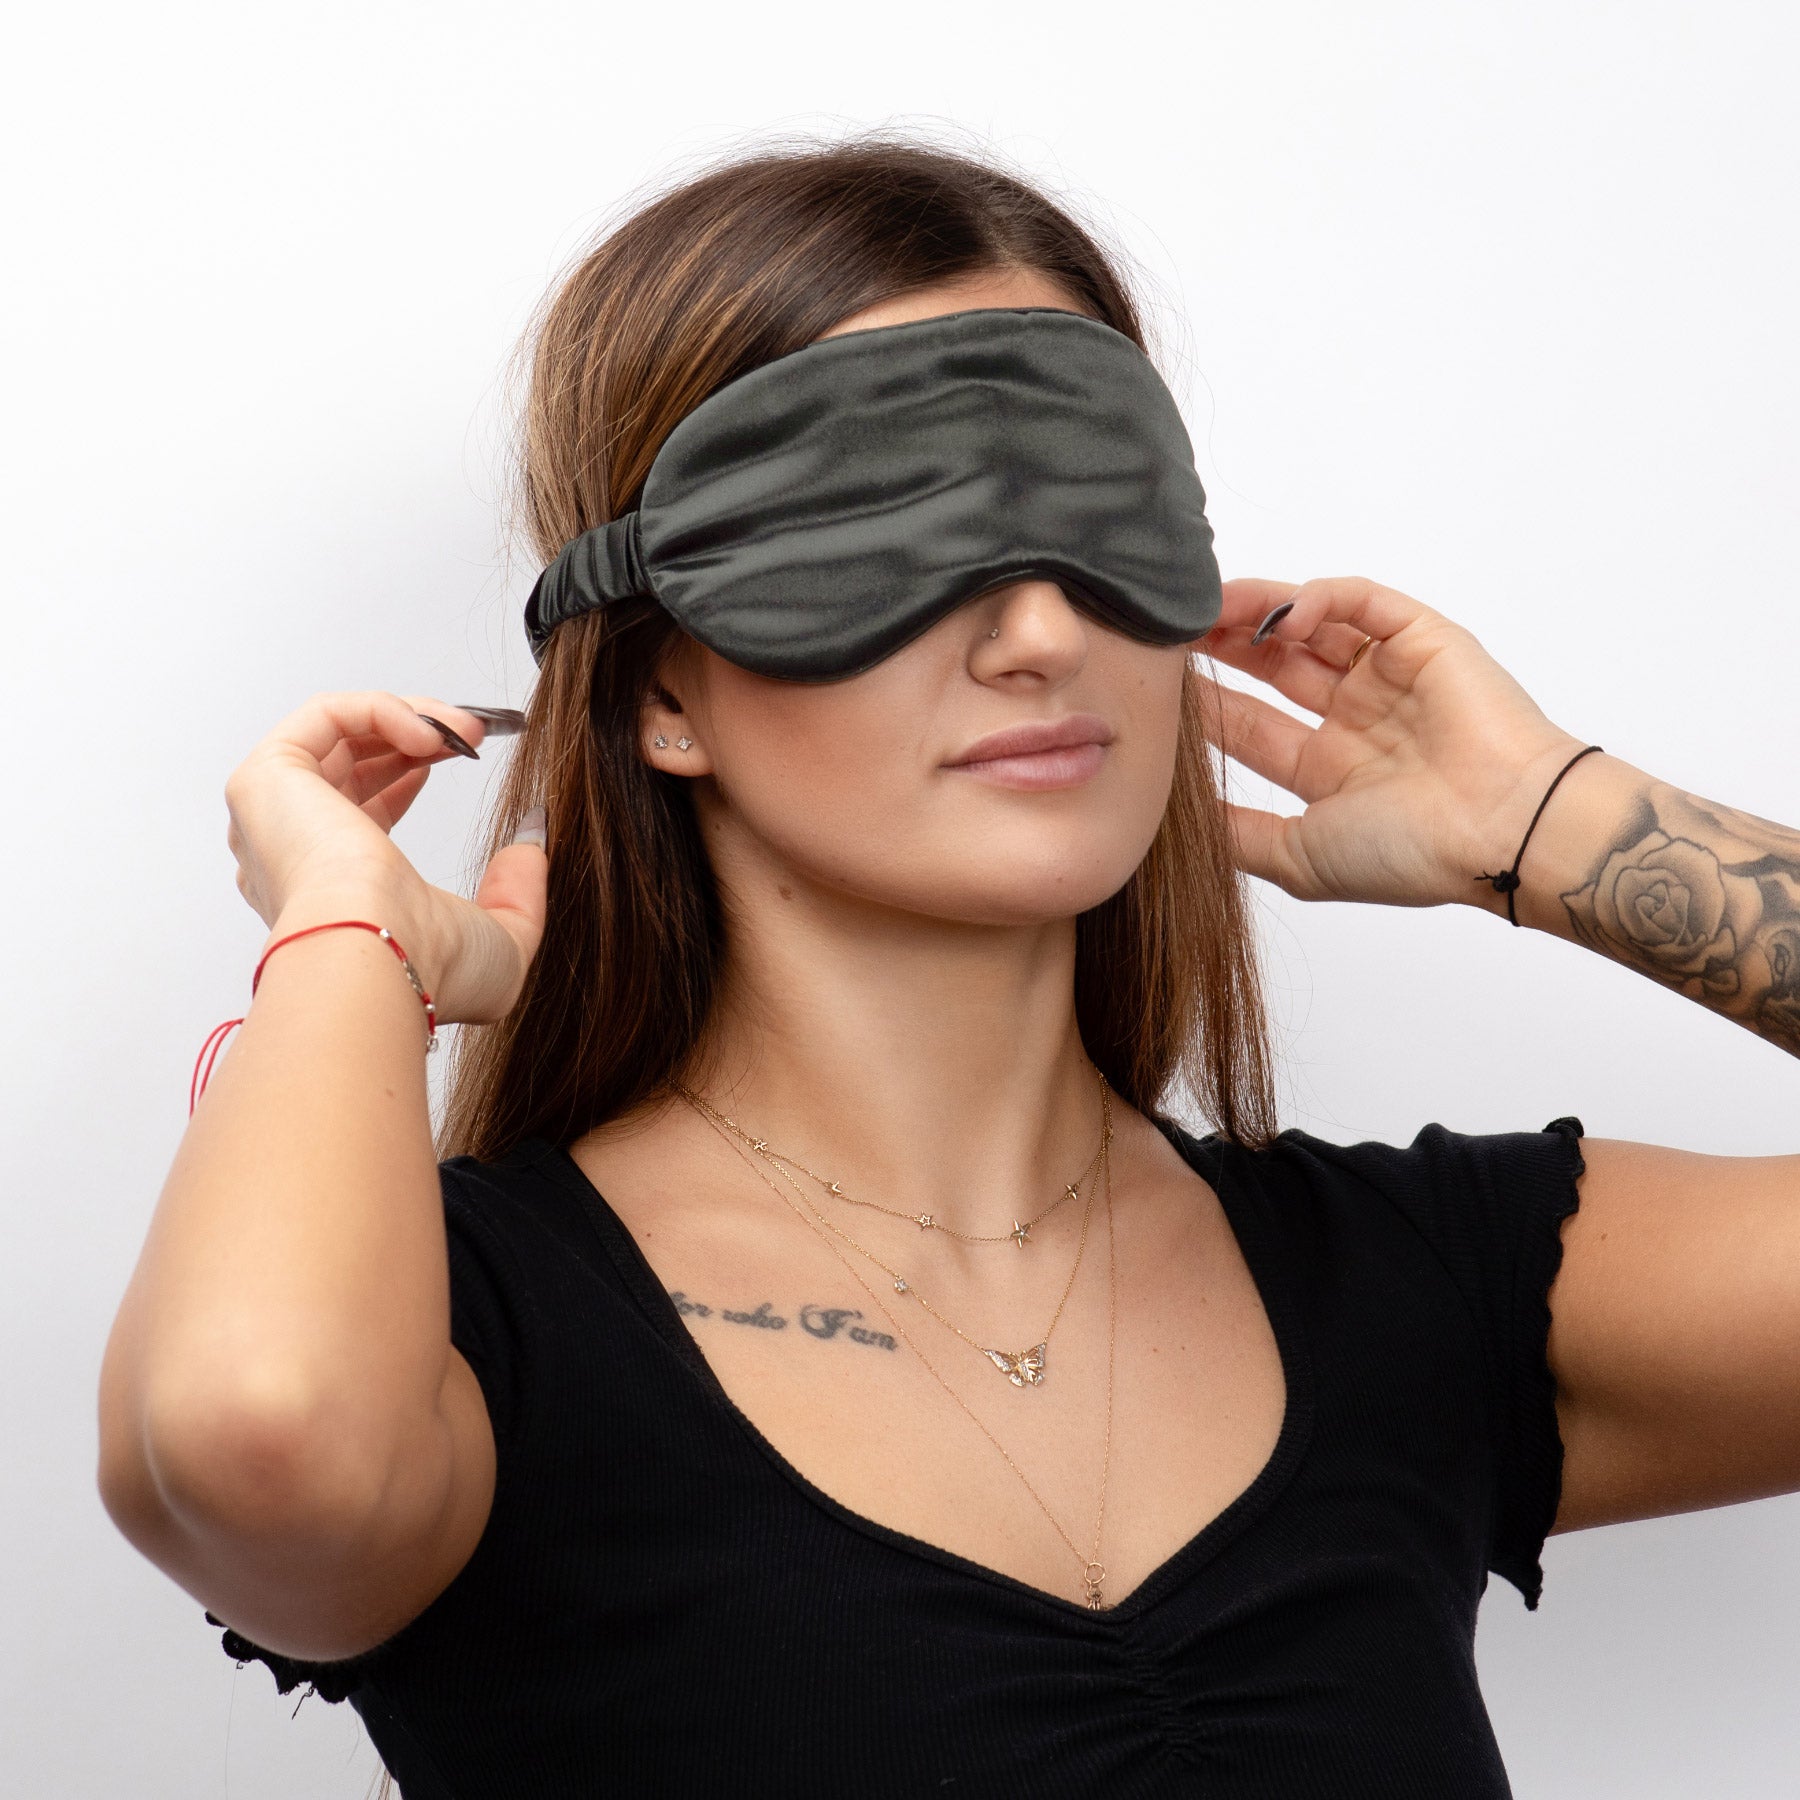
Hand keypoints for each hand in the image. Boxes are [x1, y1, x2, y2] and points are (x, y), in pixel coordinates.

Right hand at [222, 691, 545, 1022]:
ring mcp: (273, 814)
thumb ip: (520, 890)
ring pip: (339, 732)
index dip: (412, 767)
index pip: (361, 807)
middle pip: (349, 760)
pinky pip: (324, 716)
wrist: (377, 956)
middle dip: (419, 736)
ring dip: (412, 718)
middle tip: (475, 734)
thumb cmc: (426, 966)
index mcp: (330, 890)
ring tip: (466, 731)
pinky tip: (431, 734)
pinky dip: (384, 710)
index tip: (465, 753)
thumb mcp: (503, 938)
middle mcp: (292, 851)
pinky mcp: (265, 779)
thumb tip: (532, 843)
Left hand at [1196, 576, 1591, 911]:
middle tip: (1168, 634)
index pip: (1252, 726)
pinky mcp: (1424, 640)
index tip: (1157, 689)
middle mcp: (1359, 719)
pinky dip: (1318, 598)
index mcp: (1332, 770)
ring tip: (1204, 608)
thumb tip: (1172, 820)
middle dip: (1219, 648)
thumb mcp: (1299, 857)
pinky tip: (1279, 614)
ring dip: (1255, 612)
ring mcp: (1390, 677)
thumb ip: (1236, 834)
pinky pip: (1363, 602)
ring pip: (1310, 626)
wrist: (1501, 831)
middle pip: (1272, 667)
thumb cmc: (1409, 853)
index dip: (1205, 705)